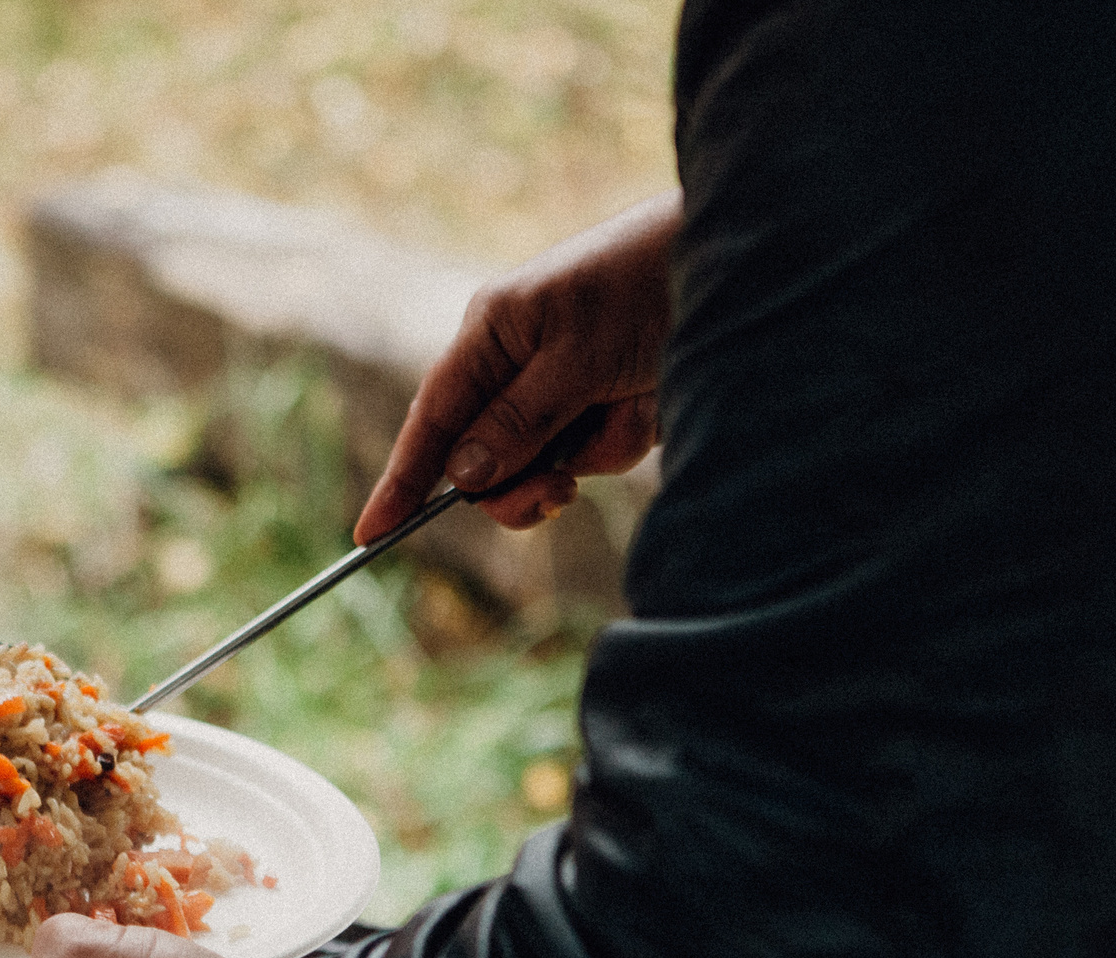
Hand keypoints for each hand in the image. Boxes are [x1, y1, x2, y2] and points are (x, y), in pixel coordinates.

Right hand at [356, 190, 679, 537]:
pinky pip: (588, 458)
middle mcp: (517, 365)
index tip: (372, 535)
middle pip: (480, 460)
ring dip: (572, 465)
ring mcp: (561, 389)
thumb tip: (462, 475)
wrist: (743, 264)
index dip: (401, 478)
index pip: (431, 419)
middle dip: (513, 484)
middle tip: (556, 493)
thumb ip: (519, 420)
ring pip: (536, 467)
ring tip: (614, 429)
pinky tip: (642, 410)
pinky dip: (613, 448)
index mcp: (491, 332)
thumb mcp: (579, 354)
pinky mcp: (606, 407)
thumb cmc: (649, 282)